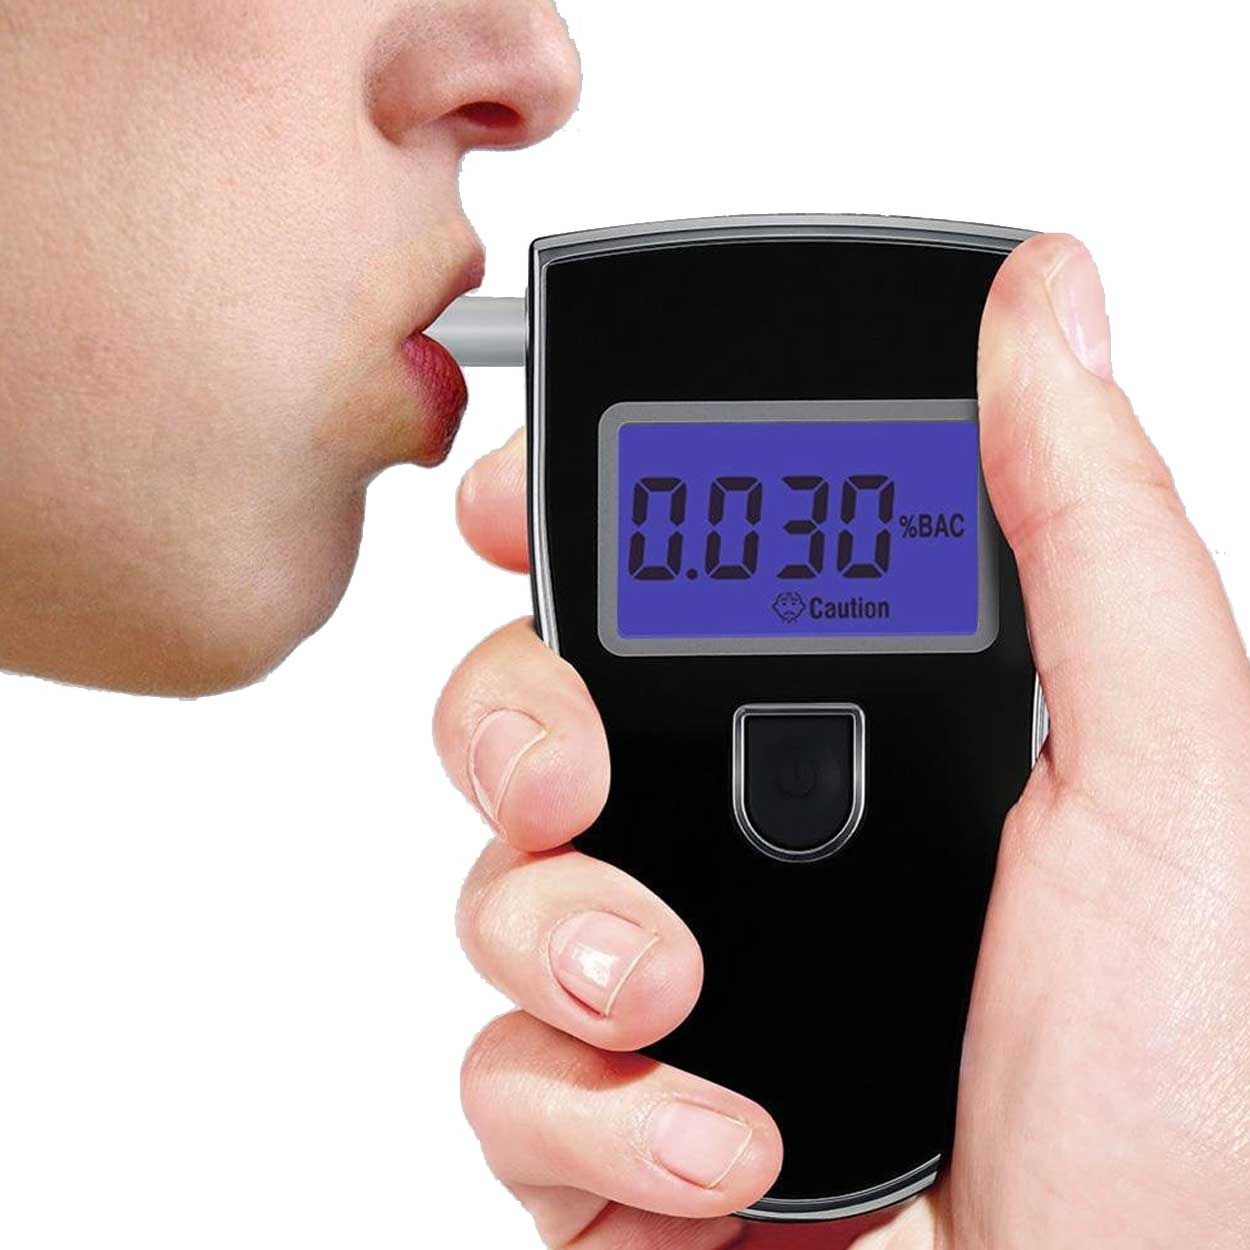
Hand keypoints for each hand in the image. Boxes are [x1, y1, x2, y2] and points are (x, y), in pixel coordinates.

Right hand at [434, 235, 1249, 1248]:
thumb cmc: (1182, 1102)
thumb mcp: (1166, 774)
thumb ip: (1088, 528)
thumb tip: (1045, 303)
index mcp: (858, 738)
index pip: (674, 588)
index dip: (573, 527)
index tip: (518, 506)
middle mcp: (749, 838)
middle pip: (536, 713)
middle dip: (511, 718)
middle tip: (567, 772)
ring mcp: (668, 981)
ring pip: (496, 886)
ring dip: (556, 930)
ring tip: (667, 989)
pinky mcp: (609, 1123)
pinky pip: (505, 1070)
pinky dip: (587, 1107)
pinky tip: (716, 1147)